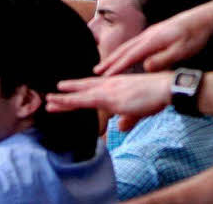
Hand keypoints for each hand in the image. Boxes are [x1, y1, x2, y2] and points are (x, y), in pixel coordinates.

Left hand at [46, 72, 173, 131]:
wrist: (164, 88)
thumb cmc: (155, 97)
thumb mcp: (138, 111)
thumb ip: (127, 119)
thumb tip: (120, 128)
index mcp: (115, 86)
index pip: (92, 89)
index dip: (79, 91)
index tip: (66, 92)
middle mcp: (108, 85)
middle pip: (83, 90)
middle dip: (67, 94)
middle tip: (50, 97)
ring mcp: (107, 90)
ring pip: (80, 95)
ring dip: (63, 98)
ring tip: (48, 100)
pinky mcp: (108, 97)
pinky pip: (84, 100)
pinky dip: (69, 100)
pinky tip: (59, 101)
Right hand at [96, 1, 212, 74]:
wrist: (204, 18)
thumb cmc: (195, 36)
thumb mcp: (182, 51)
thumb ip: (163, 59)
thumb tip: (145, 66)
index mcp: (153, 40)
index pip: (130, 56)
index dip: (117, 67)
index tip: (104, 78)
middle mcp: (149, 35)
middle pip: (125, 49)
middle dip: (110, 61)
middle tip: (95, 72)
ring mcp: (151, 33)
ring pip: (128, 45)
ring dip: (115, 55)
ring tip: (105, 65)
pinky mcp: (155, 32)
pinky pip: (135, 43)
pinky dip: (125, 51)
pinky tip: (124, 57)